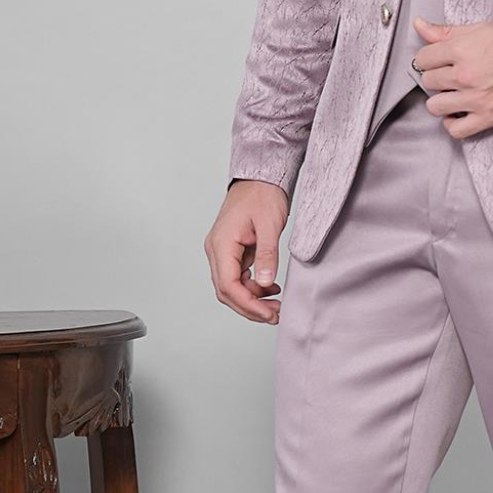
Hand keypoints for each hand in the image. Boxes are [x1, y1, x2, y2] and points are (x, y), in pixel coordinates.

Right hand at [205, 179, 289, 323]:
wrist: (260, 177)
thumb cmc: (262, 194)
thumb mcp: (269, 224)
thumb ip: (267, 254)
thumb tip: (266, 282)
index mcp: (221, 244)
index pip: (228, 285)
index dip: (248, 304)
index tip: (268, 313)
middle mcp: (217, 250)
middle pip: (226, 291)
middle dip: (250, 307)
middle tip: (274, 315)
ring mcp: (223, 251)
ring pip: (231, 287)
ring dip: (252, 299)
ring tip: (276, 305)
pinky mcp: (232, 251)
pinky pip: (238, 277)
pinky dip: (253, 287)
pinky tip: (271, 289)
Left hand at [410, 16, 492, 136]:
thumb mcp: (482, 29)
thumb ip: (446, 31)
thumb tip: (419, 25)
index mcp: (462, 49)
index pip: (423, 58)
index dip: (429, 59)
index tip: (437, 60)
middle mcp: (466, 74)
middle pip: (428, 82)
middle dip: (436, 78)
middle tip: (450, 75)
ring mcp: (476, 98)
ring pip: (435, 107)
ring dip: (441, 101)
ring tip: (454, 94)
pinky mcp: (489, 117)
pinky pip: (456, 130)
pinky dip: (453, 124)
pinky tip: (459, 113)